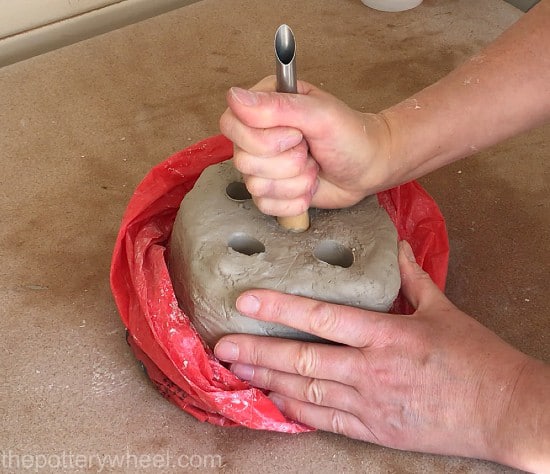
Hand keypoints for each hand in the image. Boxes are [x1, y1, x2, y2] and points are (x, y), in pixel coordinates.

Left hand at [214, 241, 548, 469]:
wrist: (503, 410)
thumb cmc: (475, 358)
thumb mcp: (443, 309)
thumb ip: (412, 277)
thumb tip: (397, 248)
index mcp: (386, 334)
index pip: (321, 318)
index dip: (280, 308)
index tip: (246, 301)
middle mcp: (370, 369)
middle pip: (302, 359)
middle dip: (258, 351)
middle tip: (223, 346)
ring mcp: (369, 403)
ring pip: (307, 391)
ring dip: (268, 380)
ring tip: (237, 370)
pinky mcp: (375, 430)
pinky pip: (326, 421)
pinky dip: (296, 411)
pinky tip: (273, 400)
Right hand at [219, 76, 394, 215]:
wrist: (368, 168)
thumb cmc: (351, 136)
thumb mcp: (319, 114)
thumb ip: (278, 106)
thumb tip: (234, 97)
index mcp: (264, 107)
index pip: (231, 124)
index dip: (261, 138)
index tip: (296, 135)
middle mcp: (257, 136)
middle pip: (242, 160)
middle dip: (286, 162)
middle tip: (309, 151)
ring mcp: (263, 166)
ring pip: (255, 186)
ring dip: (294, 182)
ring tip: (313, 168)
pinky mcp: (271, 191)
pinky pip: (266, 205)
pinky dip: (294, 200)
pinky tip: (309, 187)